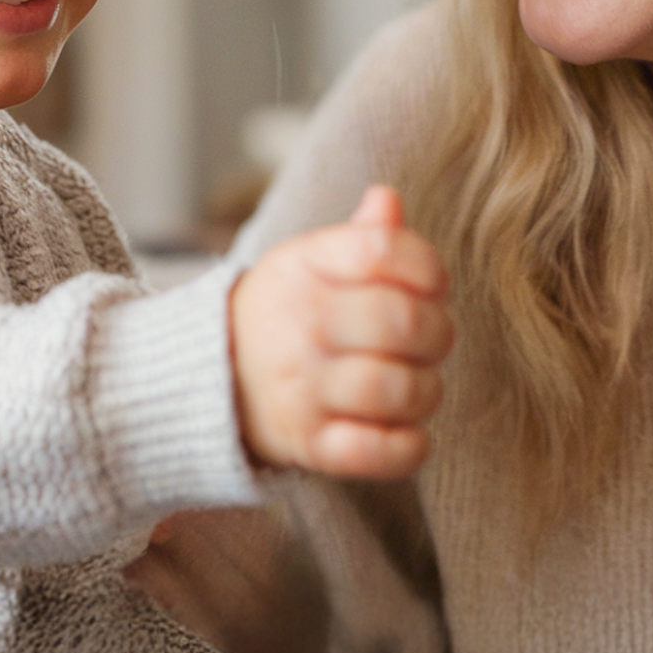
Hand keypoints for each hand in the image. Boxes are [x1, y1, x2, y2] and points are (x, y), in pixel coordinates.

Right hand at [228, 186, 452, 478]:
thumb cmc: (290, 312)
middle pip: (400, 320)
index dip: (428, 267)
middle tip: (431, 341)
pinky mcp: (309, 444)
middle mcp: (302, 323)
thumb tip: (388, 200)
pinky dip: (409, 446)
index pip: (385, 248)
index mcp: (306, 265)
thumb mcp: (312, 261)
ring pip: (395, 388)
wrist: (214, 377)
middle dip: (438, 332)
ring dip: (426, 389)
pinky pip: (376, 452)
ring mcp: (302, 387)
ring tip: (417, 385)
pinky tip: (408, 431)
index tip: (432, 285)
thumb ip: (363, 236)